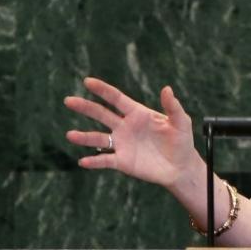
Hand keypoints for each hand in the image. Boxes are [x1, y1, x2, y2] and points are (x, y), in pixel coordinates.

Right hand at [63, 77, 199, 189]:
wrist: (181, 167)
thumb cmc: (181, 141)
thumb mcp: (181, 123)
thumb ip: (173, 107)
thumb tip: (167, 89)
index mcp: (137, 113)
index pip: (117, 99)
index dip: (103, 90)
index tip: (88, 81)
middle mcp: (125, 127)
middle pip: (101, 114)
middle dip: (85, 107)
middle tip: (68, 101)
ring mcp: (122, 144)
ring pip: (98, 138)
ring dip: (84, 137)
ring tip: (70, 135)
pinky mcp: (122, 161)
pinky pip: (104, 160)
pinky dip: (94, 161)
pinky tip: (83, 162)